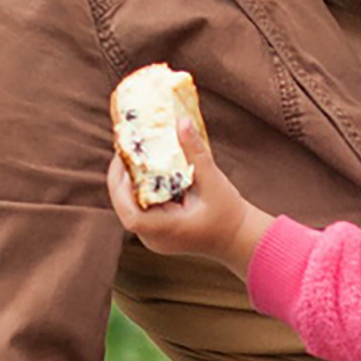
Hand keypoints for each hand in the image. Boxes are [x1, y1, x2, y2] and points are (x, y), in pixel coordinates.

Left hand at [107, 120, 273, 278]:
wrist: (239, 238)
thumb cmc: (229, 214)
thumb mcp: (214, 181)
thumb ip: (196, 152)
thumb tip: (182, 121)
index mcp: (167, 230)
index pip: (130, 215)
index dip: (120, 188)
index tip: (124, 161)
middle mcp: (154, 238)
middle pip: (126, 208)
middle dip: (121, 178)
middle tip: (127, 150)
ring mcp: (154, 237)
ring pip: (131, 208)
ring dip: (129, 183)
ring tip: (134, 156)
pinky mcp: (158, 231)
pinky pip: (141, 209)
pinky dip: (141, 190)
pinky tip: (146, 171)